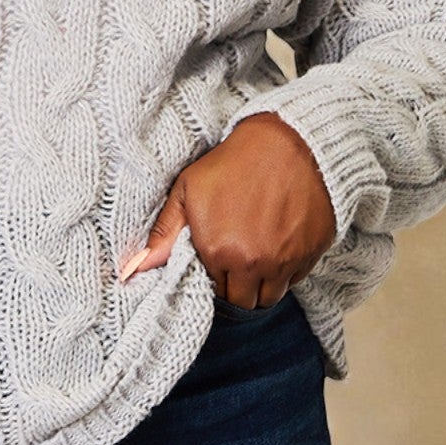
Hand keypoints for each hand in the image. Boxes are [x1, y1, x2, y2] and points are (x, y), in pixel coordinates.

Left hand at [120, 113, 336, 307]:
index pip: (213, 293)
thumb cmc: (234, 162)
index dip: (213, 281)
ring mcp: (286, 261)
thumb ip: (164, 232)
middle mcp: (253, 263)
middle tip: (236, 265)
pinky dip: (287, 271)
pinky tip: (279, 246)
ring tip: (257, 259)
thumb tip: (134, 267)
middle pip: (243, 303)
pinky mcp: (311, 254)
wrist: (290, 141)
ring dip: (262, 286)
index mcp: (219, 251)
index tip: (217, 264)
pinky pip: (296, 280)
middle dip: (237, 290)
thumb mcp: (189, 189)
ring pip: (271, 298)